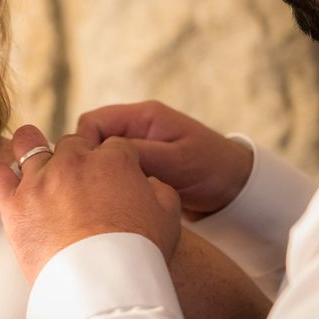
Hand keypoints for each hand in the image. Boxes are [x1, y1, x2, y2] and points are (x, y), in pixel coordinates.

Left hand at [0, 125, 181, 283]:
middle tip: (78, 185)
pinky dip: (0, 178)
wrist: (103, 284)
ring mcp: (41, 179)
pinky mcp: (15, 204)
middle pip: (72, 144)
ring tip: (38, 170)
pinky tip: (8, 186)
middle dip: (77, 159)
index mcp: (113, 159)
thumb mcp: (169, 215)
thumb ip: (159, 188)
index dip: (113, 161)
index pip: (113, 146)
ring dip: (33, 152)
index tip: (111, 179)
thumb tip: (148, 181)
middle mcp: (74, 160)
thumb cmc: (139, 252)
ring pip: (29, 144)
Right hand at [77, 101, 252, 219]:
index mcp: (143, 116)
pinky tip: (109, 202)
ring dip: (96, 176)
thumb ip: (140, 154)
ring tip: (97, 198)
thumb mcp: (176, 161)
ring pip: (99, 158)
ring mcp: (135, 148)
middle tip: (86, 190)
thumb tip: (102, 155)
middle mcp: (135, 128)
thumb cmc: (212, 168)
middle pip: (92, 139)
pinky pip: (111, 172)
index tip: (83, 173)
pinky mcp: (138, 167)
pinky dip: (107, 185)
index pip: (93, 122)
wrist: (235, 188)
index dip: (83, 145)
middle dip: (87, 162)